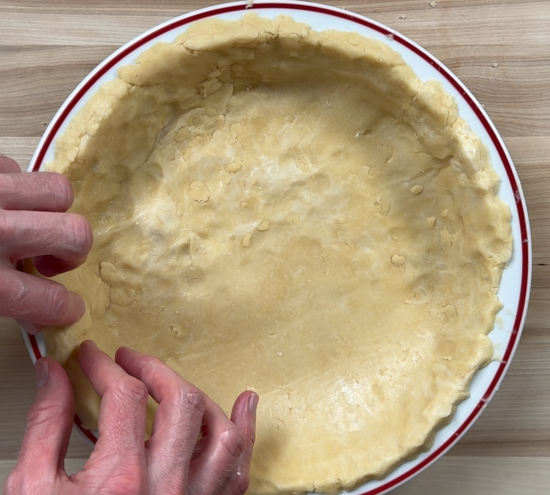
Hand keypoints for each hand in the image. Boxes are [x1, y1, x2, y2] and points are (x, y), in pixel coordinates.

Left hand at [0, 155, 91, 332]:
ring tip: (30, 225)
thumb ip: (4, 306)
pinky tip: (1, 204)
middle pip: (75, 233)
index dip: (67, 309)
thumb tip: (38, 317)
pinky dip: (16, 188)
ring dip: (53, 212)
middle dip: (73, 251)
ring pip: (58, 190)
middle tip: (51, 261)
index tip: (70, 307)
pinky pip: (19, 169)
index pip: (52, 300)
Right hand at [3, 341, 257, 494]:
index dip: (104, 366)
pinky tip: (243, 407)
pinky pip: (238, 469)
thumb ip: (45, 426)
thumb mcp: (33, 490)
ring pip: (220, 433)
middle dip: (153, 369)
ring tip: (175, 381)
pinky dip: (244, 432)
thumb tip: (53, 375)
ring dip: (199, 397)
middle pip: (180, 402)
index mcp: (120, 478)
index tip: (91, 358)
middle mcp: (166, 487)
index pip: (124, 395)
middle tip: (130, 361)